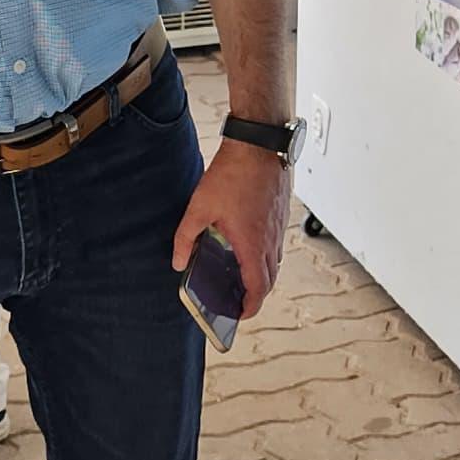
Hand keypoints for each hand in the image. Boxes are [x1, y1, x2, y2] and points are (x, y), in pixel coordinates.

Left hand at [168, 142, 291, 320]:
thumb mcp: (199, 208)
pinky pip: (277, 244)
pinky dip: (266, 255)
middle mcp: (270, 239)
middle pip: (269, 280)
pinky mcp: (281, 214)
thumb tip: (178, 262)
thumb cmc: (233, 174)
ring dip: (262, 275)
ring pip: (275, 262)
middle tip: (239, 301)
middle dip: (256, 296)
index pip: (257, 287)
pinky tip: (249, 246)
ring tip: (243, 277)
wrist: (259, 144)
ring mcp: (278, 226)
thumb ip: (186, 238)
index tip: (240, 315)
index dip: (250, 307)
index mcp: (251, 243)